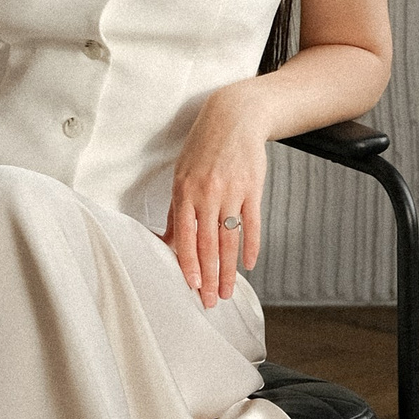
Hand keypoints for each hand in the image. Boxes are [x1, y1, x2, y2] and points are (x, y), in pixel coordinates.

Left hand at [165, 82, 267, 306]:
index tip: (192, 286)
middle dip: (210, 276)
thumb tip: (165, 242)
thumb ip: (176, 210)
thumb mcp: (182, 173)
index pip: (184, 235)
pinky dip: (251, 245)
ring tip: (229, 292)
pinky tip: (250, 264)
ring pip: (230, 239)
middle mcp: (207, 193)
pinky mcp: (253, 188)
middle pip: (208, 243)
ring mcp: (232, 191)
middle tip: (211, 302)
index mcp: (184, 190)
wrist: (235, 116)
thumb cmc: (203, 147)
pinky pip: (252, 223)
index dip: (188, 263)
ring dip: (229, 269)